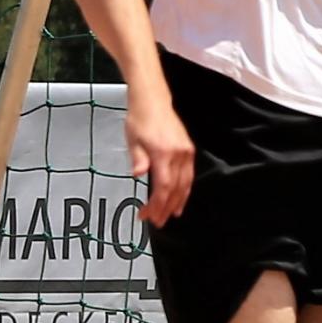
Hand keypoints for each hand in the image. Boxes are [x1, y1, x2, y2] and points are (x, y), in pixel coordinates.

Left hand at [127, 94, 195, 225]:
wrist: (152, 101)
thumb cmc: (140, 119)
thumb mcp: (133, 140)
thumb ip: (138, 159)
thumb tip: (137, 175)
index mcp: (163, 154)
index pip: (163, 187)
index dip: (156, 205)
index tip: (147, 215)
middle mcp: (178, 155)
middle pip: (175, 189)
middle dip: (166, 208)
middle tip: (158, 222)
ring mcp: (186, 153)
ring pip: (185, 184)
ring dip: (178, 201)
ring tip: (171, 215)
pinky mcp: (188, 150)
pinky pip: (189, 175)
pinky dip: (185, 189)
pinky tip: (180, 197)